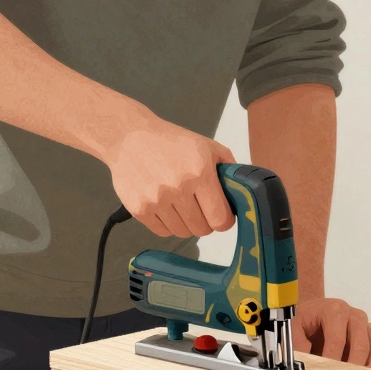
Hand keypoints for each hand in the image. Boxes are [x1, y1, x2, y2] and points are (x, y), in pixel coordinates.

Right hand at [103, 116, 236, 237]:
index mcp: (200, 172)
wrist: (128, 137)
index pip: (220, 219)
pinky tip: (165, 206)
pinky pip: (163, 232)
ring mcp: (157, 201)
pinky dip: (167, 224)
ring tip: (180, 204)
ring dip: (186, 223)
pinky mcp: (139, 209)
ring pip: (183, 233)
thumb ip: (229, 168)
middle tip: (199, 207)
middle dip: (205, 221)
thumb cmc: (170, 142)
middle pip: (202, 230)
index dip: (224, 220)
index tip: (220, 214)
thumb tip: (243, 191)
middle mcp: (179, 188)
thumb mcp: (207, 146)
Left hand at [292, 298, 370, 368]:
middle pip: (360, 346)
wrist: (314, 311)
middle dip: (352, 369)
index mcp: (334, 310)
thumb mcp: (293, 327)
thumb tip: (303, 367)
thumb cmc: (305, 319)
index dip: (332, 361)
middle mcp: (354, 316)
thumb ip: (297, 344)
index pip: (337, 339)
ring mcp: (366, 327)